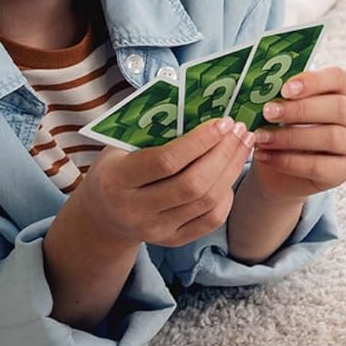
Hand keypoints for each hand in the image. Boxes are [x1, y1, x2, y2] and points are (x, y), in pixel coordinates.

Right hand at [65, 117, 254, 248]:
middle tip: (240, 130)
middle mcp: (134, 210)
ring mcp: (155, 230)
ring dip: (232, 169)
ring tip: (242, 144)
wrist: (102, 214)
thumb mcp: (122, 146)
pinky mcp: (173, 240)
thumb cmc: (118, 167)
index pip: (166, 162)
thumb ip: (154, 130)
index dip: (200, 141)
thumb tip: (202, 105)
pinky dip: (227, 194)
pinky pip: (212, 219)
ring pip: (207, 201)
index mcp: (117, 180)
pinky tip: (231, 172)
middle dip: (224, 154)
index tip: (223, 122)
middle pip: (193, 184)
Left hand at [247, 66, 345, 198]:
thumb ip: (281, 98)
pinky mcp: (344, 171)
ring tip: (261, 137)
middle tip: (268, 112)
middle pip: (338, 107)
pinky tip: (265, 156)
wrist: (281, 171)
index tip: (285, 89)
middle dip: (300, 110)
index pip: (337, 78)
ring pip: (331, 137)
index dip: (313, 81)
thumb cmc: (284, 130)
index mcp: (343, 92)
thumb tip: (263, 89)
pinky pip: (318, 166)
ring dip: (290, 137)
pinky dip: (288, 161)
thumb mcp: (284, 109)